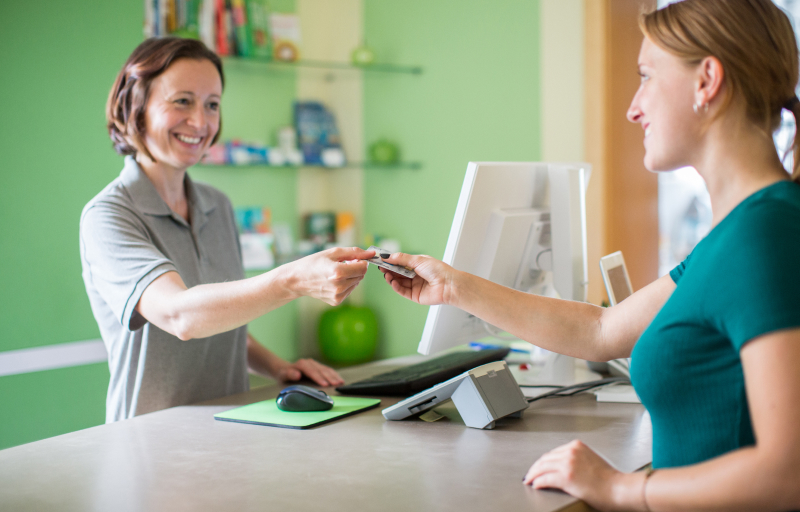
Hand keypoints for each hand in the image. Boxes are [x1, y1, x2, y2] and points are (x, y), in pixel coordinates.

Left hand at [272, 358, 344, 386]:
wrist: (284, 369)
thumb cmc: (284, 375)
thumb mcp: (283, 375)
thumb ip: (289, 374)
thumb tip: (297, 375)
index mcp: (302, 364)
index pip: (312, 371)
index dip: (319, 378)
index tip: (325, 384)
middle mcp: (310, 362)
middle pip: (321, 370)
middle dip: (330, 378)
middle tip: (336, 384)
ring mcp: (315, 364)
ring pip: (326, 370)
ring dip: (334, 376)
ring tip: (341, 382)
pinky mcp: (319, 367)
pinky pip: (328, 370)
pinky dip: (335, 375)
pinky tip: (340, 379)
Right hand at [287, 247, 372, 305]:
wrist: (297, 280)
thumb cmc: (314, 263)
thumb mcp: (333, 253)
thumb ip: (354, 252)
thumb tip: (372, 253)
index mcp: (338, 272)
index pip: (363, 267)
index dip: (361, 261)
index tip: (353, 258)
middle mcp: (339, 286)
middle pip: (361, 275)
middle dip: (356, 268)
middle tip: (343, 264)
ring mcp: (337, 295)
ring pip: (356, 283)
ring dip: (351, 276)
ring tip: (336, 273)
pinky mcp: (336, 301)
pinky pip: (349, 290)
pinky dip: (346, 284)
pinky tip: (333, 281)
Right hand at [379, 252, 457, 305]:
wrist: (449, 284)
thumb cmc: (438, 270)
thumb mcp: (418, 260)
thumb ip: (401, 259)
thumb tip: (387, 256)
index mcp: (417, 265)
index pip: (401, 263)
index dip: (391, 261)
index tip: (381, 259)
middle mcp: (415, 275)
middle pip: (398, 273)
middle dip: (389, 269)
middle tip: (380, 267)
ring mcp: (415, 286)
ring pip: (399, 282)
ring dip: (391, 278)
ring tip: (386, 274)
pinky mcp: (415, 296)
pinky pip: (403, 291)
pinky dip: (396, 287)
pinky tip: (392, 282)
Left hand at [522, 440, 643, 510]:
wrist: (619, 488)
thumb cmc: (610, 479)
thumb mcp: (591, 460)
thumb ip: (577, 459)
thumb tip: (564, 466)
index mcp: (577, 446)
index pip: (553, 452)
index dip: (543, 461)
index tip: (539, 466)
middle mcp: (571, 452)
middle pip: (545, 458)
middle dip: (536, 467)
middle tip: (530, 474)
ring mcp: (567, 463)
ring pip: (542, 468)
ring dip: (533, 475)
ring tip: (529, 480)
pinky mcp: (566, 477)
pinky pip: (545, 479)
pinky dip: (538, 482)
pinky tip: (535, 485)